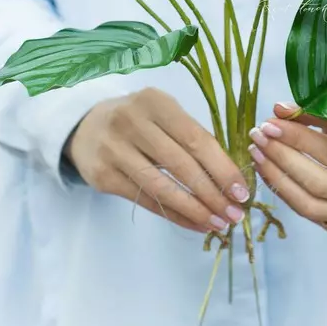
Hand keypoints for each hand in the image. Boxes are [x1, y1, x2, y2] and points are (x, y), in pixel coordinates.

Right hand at [66, 87, 250, 233]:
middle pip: (181, 164)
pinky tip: (194, 223)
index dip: (222, 167)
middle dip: (213, 193)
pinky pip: (145, 200)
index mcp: (154, 101)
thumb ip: (191, 136)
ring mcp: (113, 150)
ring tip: (218, 223)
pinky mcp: (103, 176)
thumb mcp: (162, 114)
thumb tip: (230, 178)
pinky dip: (174, 215)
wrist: (85, 127)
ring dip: (195, 210)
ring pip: (162, 187)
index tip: (242, 191)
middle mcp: (131, 122)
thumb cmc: (138, 120)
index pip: (196, 138)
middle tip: (235, 214)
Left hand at [249, 102, 326, 236]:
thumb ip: (316, 115)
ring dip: (277, 179)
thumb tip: (278, 110)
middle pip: (319, 183)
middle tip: (257, 138)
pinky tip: (270, 173)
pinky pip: (311, 216)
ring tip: (256, 155)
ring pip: (310, 206)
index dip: (297, 139)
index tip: (269, 125)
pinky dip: (286, 193)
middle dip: (282, 159)